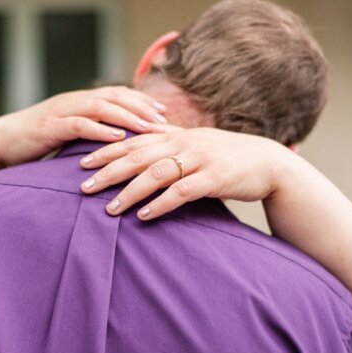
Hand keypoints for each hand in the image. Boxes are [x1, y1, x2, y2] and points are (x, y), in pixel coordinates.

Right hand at [0, 86, 170, 167]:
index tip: (162, 112)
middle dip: (141, 106)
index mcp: (77, 101)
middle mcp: (72, 101)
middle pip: (114, 96)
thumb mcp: (62, 135)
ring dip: (128, 116)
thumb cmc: (30, 143)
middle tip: (164, 119)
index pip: (115, 94)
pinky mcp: (50, 125)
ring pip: (101, 107)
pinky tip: (118, 136)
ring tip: (149, 127)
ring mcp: (60, 111)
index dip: (140, 101)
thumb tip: (111, 146)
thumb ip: (84, 134)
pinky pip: (80, 124)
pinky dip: (101, 129)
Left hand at [78, 127, 294, 219]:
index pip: (133, 140)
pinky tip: (144, 216)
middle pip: (137, 156)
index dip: (106, 150)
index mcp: (176, 136)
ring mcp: (199, 160)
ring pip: (155, 174)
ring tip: (109, 209)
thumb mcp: (196, 146)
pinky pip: (182, 192)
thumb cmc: (228, 158)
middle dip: (108, 172)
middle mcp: (184, 144)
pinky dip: (160, 204)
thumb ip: (170, 148)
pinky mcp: (213, 179)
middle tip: (83, 187)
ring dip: (129, 192)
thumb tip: (140, 153)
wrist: (270, 163)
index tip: (81, 162)